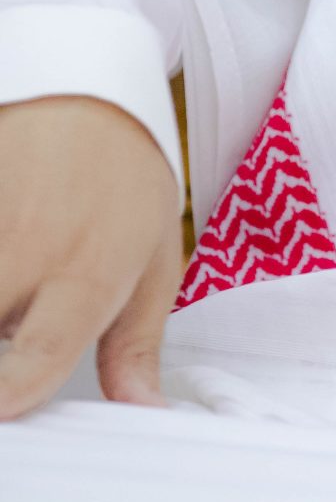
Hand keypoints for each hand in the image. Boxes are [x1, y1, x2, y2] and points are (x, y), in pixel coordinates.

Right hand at [0, 95, 181, 416]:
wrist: (90, 87)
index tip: (3, 407)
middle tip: (17, 325)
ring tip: (18, 290)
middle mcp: (29, 249)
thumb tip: (145, 414)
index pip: (37, 359)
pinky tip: (11, 262)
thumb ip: (136, 348)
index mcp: (86, 275)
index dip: (12, 394)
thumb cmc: (128, 178)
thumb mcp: (154, 259)